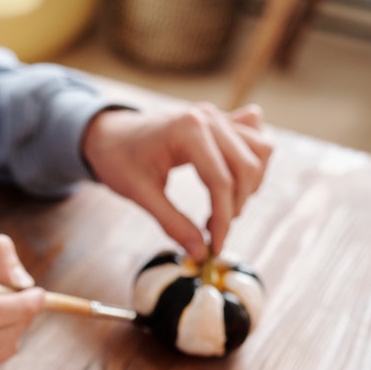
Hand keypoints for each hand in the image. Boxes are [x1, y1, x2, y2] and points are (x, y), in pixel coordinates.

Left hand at [82, 103, 273, 259]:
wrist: (110, 135)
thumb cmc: (119, 160)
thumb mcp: (140, 194)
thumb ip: (172, 223)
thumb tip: (200, 253)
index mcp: (187, 129)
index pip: (221, 181)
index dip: (223, 219)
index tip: (216, 247)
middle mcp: (209, 117)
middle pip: (246, 168)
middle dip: (235, 207)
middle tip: (212, 231)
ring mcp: (219, 116)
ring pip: (260, 152)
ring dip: (248, 187)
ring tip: (219, 209)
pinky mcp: (223, 121)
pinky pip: (256, 140)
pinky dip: (251, 166)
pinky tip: (229, 184)